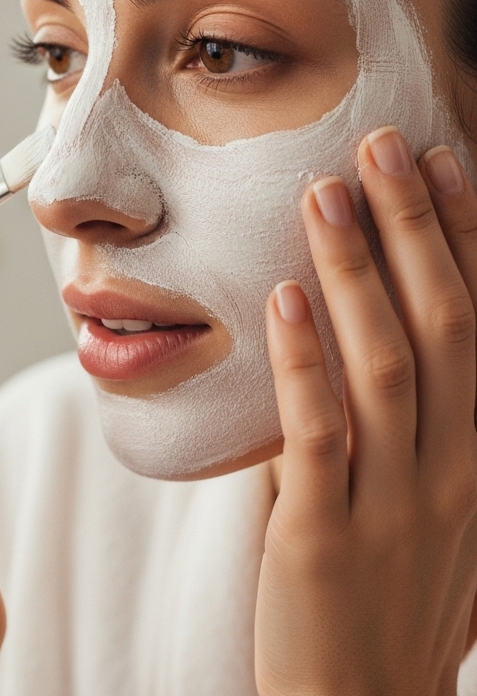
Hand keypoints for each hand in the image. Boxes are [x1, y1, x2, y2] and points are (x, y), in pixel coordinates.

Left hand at [258, 128, 476, 695]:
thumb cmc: (390, 598)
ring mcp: (397, 503)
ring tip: (326, 192)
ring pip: (388, 365)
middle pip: (446, 325)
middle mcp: (457, 469)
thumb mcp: (433, 508)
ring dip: (359, 272)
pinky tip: (284, 298)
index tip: (444, 162)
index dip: (468, 239)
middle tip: (383, 145)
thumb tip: (355, 333)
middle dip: (416, 229)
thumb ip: (415, 427)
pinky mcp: (325, 535)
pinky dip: (305, 362)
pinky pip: (320, 433)